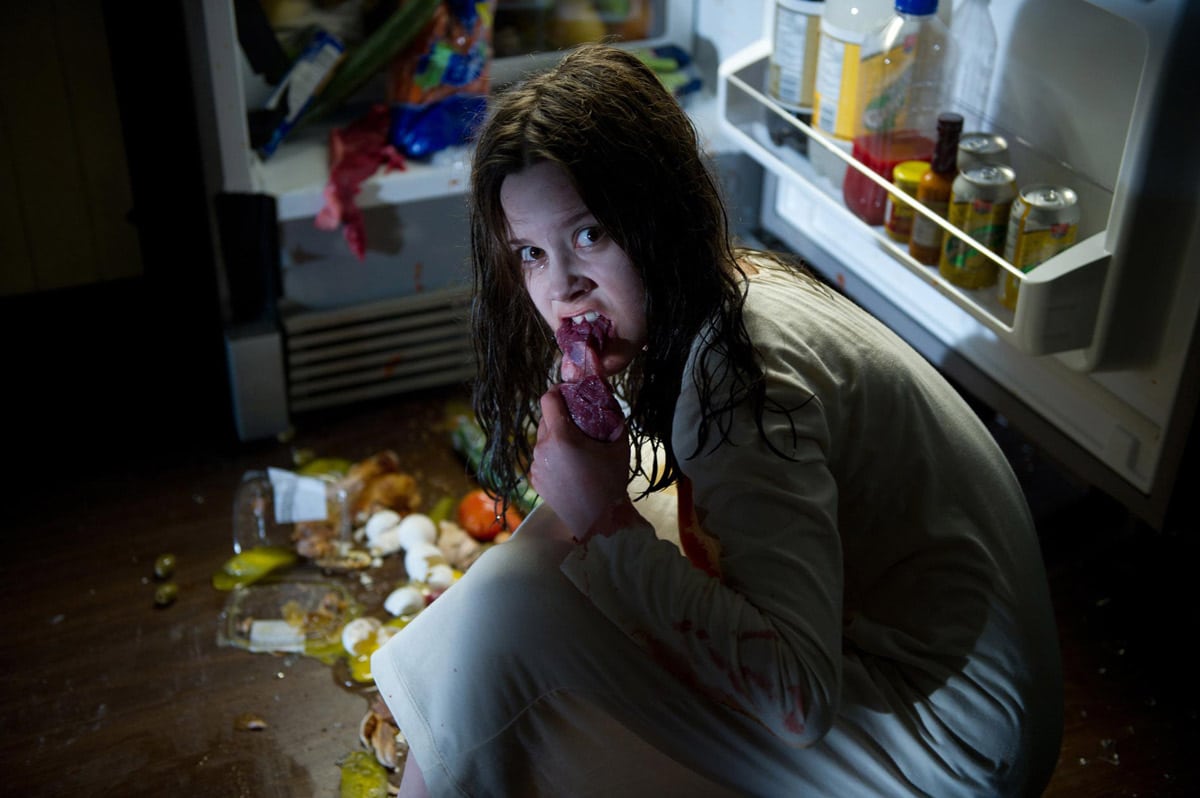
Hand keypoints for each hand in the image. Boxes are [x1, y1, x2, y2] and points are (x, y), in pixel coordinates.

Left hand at [529, 386, 632, 537]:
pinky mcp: (534, 479)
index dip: (559, 391)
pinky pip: (541, 457)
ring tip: (576, 447)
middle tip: (579, 420)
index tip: (570, 393)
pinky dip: (552, 455)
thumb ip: (612, 415)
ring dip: (556, 436)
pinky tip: (569, 465)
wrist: (599, 521)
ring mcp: (535, 466)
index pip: (548, 398)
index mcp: (561, 437)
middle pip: (545, 418)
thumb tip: (607, 394)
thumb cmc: (611, 482)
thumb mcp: (619, 444)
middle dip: (560, 415)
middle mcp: (542, 449)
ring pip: (542, 439)